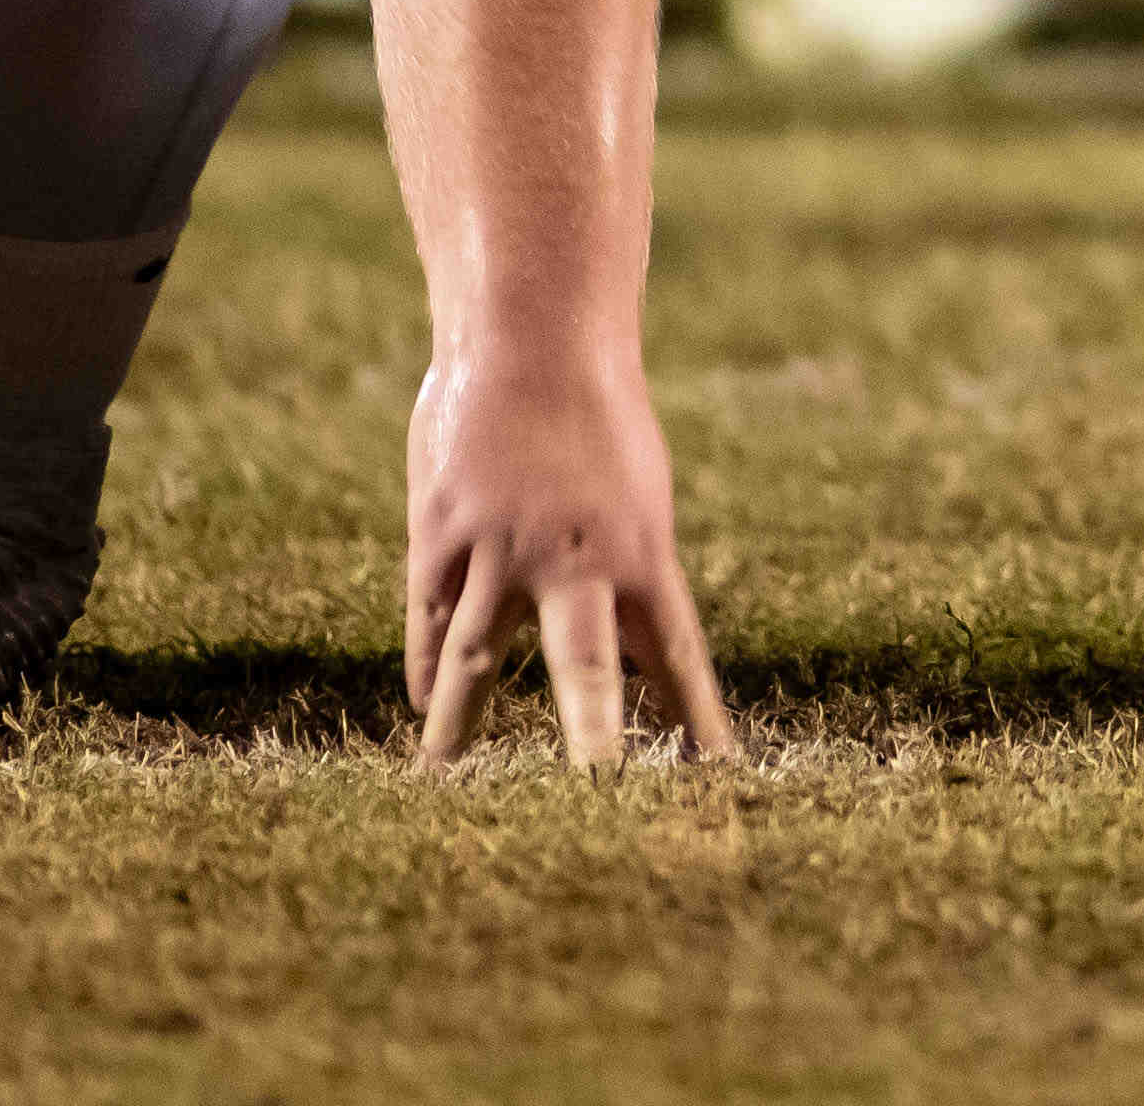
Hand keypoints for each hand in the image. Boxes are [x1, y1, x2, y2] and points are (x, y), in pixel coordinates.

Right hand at [403, 342, 733, 768]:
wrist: (534, 334)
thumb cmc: (598, 417)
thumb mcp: (637, 498)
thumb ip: (626, 579)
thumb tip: (631, 659)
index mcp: (644, 552)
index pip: (678, 657)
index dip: (698, 721)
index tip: (721, 780)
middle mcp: (577, 560)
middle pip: (585, 671)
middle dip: (592, 743)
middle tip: (597, 809)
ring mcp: (502, 550)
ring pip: (472, 661)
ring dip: (458, 728)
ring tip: (443, 787)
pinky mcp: (440, 535)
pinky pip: (430, 619)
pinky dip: (424, 668)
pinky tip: (422, 707)